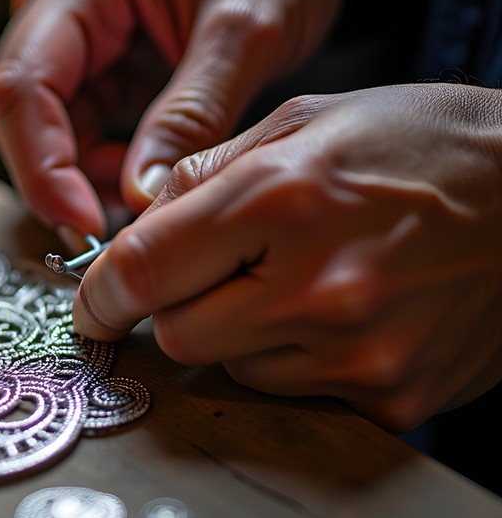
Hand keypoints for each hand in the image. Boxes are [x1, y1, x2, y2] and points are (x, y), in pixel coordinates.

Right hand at [0, 0, 371, 241]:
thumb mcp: (246, 33)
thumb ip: (190, 116)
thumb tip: (139, 198)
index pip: (22, 84)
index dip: (41, 165)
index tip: (82, 223)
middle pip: (20, 112)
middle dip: (60, 177)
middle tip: (112, 230)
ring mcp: (69, 29)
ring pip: (43, 128)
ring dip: (82, 174)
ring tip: (146, 194)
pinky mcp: (90, 58)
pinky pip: (73, 126)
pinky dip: (100, 162)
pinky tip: (142, 172)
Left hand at [73, 83, 501, 430]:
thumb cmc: (423, 145)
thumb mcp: (306, 121)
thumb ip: (207, 172)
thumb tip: (137, 220)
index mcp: (282, 199)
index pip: (145, 268)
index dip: (101, 291)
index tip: (94, 302)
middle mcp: (317, 286)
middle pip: (178, 336)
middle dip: (174, 309)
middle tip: (210, 276)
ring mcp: (358, 353)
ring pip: (233, 370)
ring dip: (237, 335)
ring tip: (292, 284)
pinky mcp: (392, 397)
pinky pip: (297, 395)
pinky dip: (293, 362)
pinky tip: (336, 316)